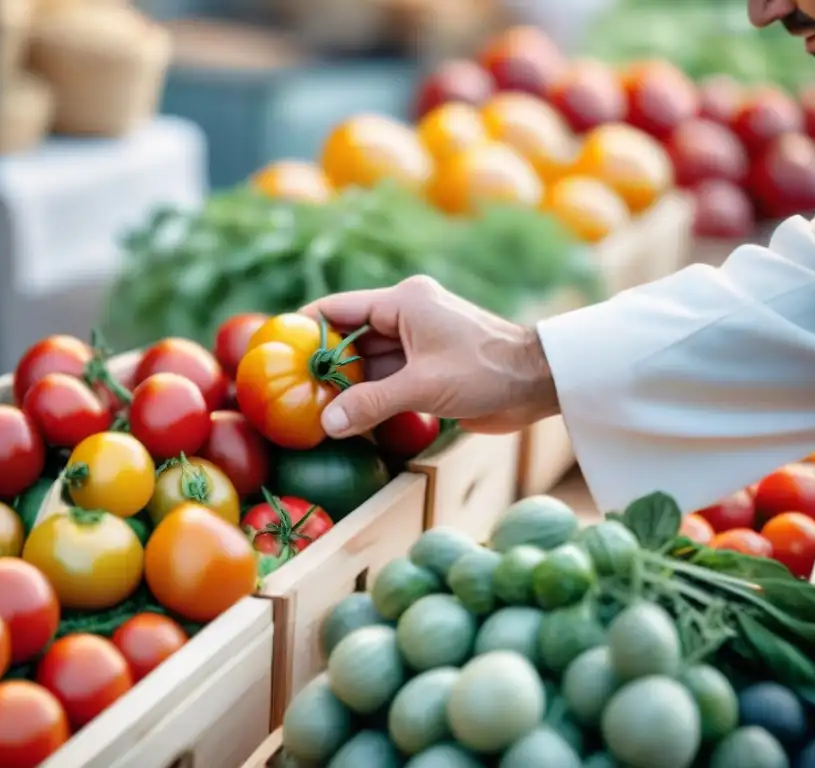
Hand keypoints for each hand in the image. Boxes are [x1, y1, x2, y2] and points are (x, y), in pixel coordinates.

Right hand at [301, 275, 559, 437]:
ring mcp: (417, 343)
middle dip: (323, 364)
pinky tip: (345, 419)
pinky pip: (386, 381)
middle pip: (350, 338)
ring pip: (367, 364)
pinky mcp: (427, 368)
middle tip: (289, 388)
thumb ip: (372, 403)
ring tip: (310, 409)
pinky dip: (367, 397)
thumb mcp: (423, 386)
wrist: (538, 383)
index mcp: (404, 302)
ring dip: (345, 386)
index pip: (339, 308)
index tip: (276, 348)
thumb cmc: (485, 371)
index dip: (305, 326)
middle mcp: (406, 316)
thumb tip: (327, 425)